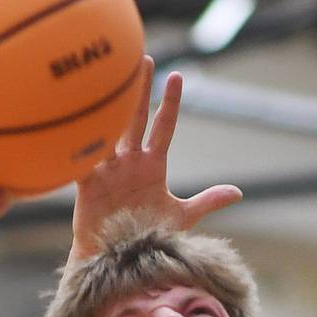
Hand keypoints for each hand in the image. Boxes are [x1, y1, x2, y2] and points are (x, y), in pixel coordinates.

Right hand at [72, 61, 241, 257]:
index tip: (177, 75)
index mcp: (152, 164)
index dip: (170, 102)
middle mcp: (130, 161)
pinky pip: (83, 159)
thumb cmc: (147, 235)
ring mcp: (108, 169)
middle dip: (140, 89)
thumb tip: (238, 192)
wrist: (118, 258)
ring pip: (109, 130)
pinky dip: (80, 143)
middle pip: (135, 118)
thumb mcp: (180, 216)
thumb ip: (207, 201)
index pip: (164, 126)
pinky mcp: (88, 183)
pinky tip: (77, 120)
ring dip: (109, 106)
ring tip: (107, 78)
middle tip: (143, 58)